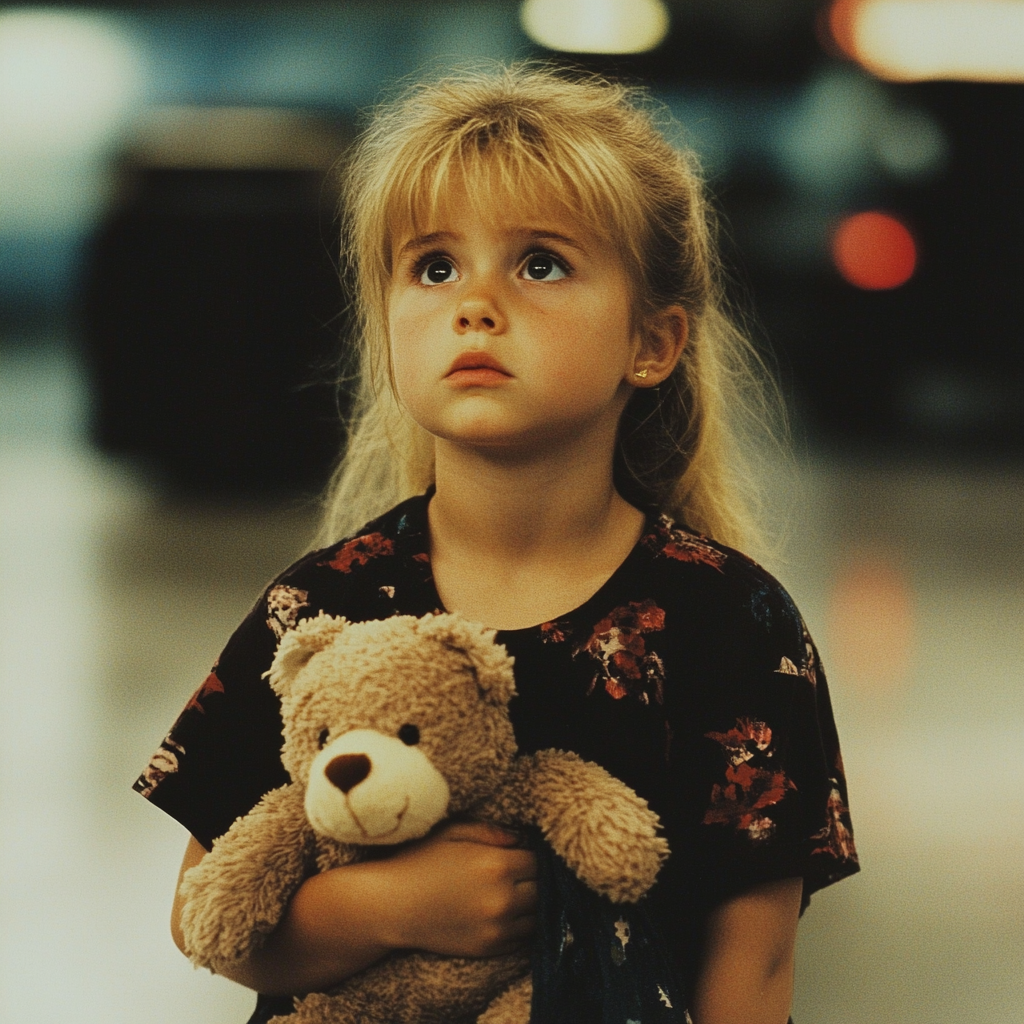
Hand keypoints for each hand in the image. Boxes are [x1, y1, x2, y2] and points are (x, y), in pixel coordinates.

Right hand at [379, 820, 537, 957]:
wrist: (391, 906)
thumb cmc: (420, 861)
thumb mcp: (453, 831)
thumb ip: (492, 831)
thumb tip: (522, 838)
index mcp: (496, 865)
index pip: (539, 861)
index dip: (532, 855)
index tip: (523, 853)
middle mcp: (502, 899)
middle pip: (543, 889)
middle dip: (536, 879)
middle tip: (523, 872)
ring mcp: (497, 928)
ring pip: (537, 916)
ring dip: (533, 904)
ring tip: (519, 892)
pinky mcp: (489, 948)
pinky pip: (522, 938)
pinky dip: (521, 925)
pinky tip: (508, 912)